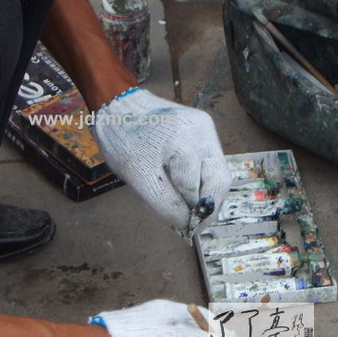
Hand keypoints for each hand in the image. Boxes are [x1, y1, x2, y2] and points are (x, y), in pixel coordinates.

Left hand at [92, 88, 231, 233]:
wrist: (118, 105)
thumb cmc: (122, 139)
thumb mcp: (138, 177)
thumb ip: (166, 203)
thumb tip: (187, 224)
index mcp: (185, 140)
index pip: (196, 189)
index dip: (194, 214)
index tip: (188, 231)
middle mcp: (203, 132)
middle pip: (219, 180)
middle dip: (208, 206)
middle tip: (195, 225)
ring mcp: (207, 129)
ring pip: (218, 172)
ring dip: (207, 194)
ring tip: (192, 210)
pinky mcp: (205, 130)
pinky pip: (211, 162)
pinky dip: (202, 180)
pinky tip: (190, 190)